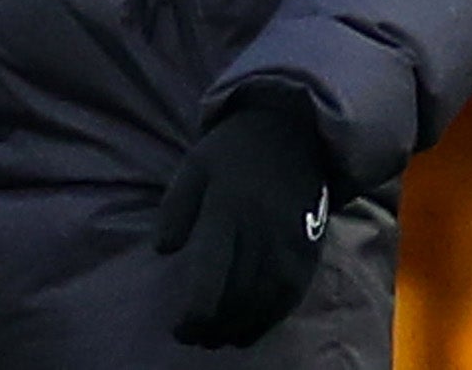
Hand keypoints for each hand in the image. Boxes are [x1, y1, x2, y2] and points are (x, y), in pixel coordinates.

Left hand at [155, 98, 335, 346]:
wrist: (292, 131)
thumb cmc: (233, 151)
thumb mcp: (194, 167)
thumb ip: (175, 208)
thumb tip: (163, 251)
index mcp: (225, 212)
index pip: (209, 278)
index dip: (195, 315)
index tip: (180, 330)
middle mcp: (259, 234)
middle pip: (238, 299)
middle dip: (216, 328)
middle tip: (196, 339)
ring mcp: (288, 244)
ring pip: (265, 304)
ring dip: (243, 329)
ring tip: (221, 339)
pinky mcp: (308, 251)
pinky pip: (290, 296)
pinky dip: (271, 318)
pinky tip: (253, 327)